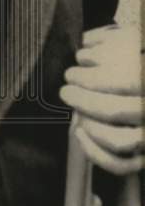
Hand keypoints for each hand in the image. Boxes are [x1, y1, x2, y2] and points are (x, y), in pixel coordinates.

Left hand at [59, 25, 143, 174]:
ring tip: (75, 109)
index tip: (74, 72)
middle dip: (84, 100)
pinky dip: (95, 153)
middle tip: (67, 90)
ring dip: (89, 124)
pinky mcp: (144, 159)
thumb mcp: (129, 43)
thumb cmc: (134, 62)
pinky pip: (120, 165)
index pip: (130, 81)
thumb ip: (109, 40)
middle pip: (118, 111)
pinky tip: (79, 132)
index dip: (95, 78)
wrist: (139, 95)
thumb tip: (86, 44)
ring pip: (120, 141)